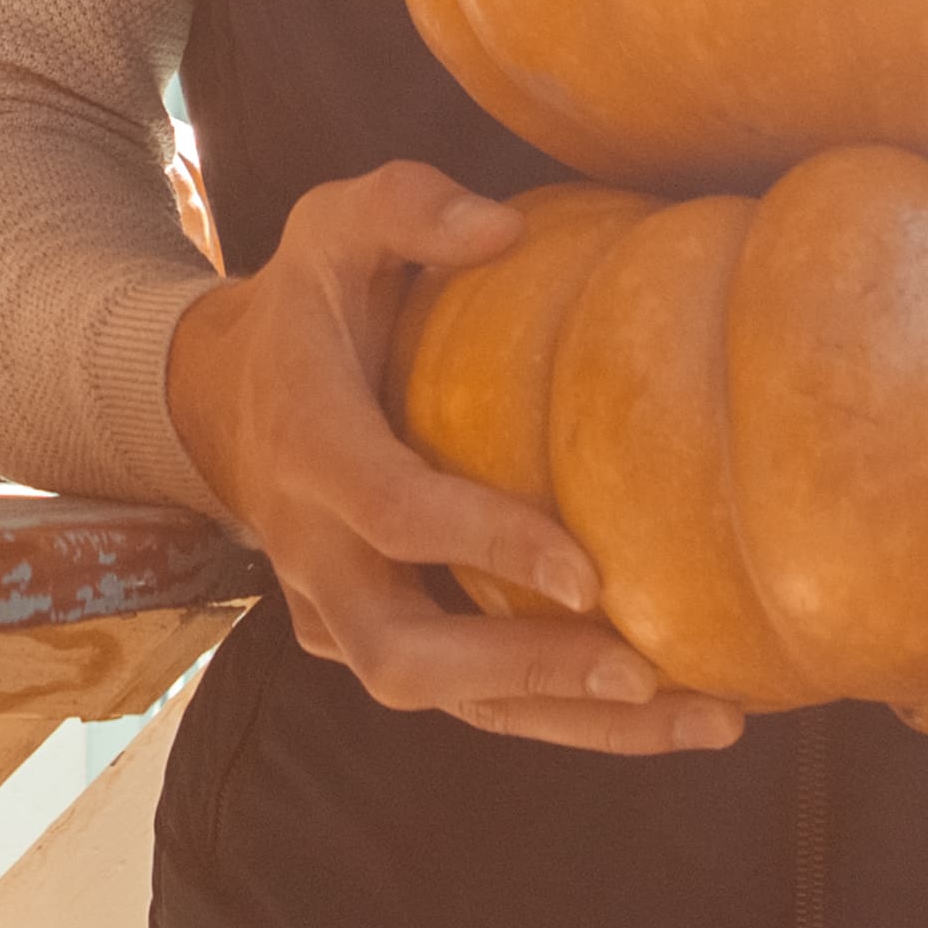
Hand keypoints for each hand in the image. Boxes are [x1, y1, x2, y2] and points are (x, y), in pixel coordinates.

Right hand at [164, 161, 746, 758]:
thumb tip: (501, 229)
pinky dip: (559, 715)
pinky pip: (462, 700)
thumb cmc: (305, 301)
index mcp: (310, 447)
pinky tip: (671, 709)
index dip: (486, 546)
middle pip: (405, 656)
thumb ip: (405, 207)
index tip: (589, 572)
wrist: (219, 397)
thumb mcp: (332, 224)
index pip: (393, 514)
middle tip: (644, 672)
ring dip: (571, 721)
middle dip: (526, 674)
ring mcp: (335, 612)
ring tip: (708, 719)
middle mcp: (314, 552)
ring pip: (444, 702)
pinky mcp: (368, 643)